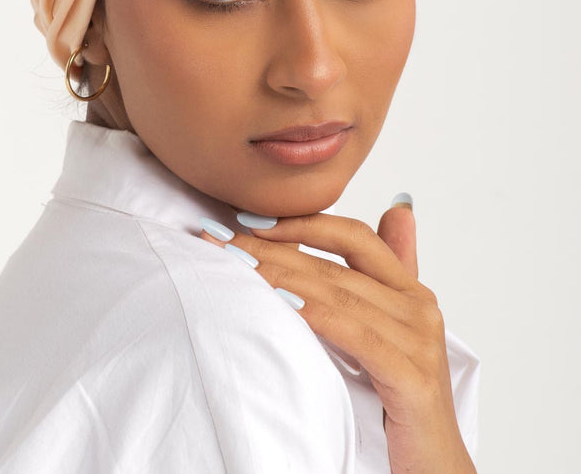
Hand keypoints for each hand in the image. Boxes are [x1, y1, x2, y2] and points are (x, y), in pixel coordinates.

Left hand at [199, 200, 475, 473]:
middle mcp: (419, 307)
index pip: (353, 236)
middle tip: (223, 241)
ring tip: (237, 265)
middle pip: (335, 264)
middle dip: (273, 249)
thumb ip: (385, 275)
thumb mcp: (386, 331)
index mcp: (411, 291)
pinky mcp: (413, 375)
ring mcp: (419, 340)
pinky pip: (354, 334)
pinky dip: (315, 313)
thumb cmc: (399, 401)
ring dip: (281, 275)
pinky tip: (282, 302)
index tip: (250, 221)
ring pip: (338, 294)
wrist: (432, 472)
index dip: (303, 223)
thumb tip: (398, 207)